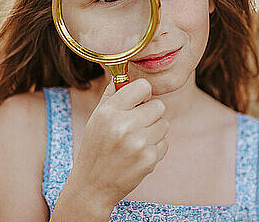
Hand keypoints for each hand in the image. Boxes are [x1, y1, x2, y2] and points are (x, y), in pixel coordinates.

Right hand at [69, 78, 168, 208]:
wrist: (93, 185)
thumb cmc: (96, 147)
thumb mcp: (97, 118)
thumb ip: (112, 94)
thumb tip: (126, 74)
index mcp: (109, 112)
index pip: (142, 87)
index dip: (143, 94)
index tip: (139, 101)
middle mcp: (123, 126)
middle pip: (159, 105)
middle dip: (151, 113)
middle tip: (138, 124)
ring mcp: (138, 144)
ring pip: (164, 124)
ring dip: (154, 131)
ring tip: (137, 140)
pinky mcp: (149, 159)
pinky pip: (164, 143)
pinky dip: (155, 148)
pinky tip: (139, 154)